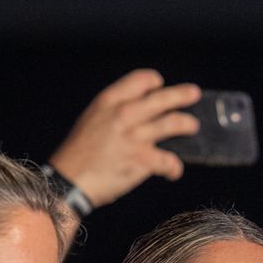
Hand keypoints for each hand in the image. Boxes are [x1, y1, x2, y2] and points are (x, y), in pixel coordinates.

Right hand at [47, 69, 201, 207]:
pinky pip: (168, 160)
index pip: (138, 80)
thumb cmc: (77, 155)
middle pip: (161, 99)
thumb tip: (135, 113)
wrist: (68, 182)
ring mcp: (134, 137)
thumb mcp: (90, 121)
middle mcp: (123, 115)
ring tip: (192, 126)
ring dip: (185, 124)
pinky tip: (174, 171)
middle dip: (181, 95)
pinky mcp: (141, 160)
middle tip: (193, 93)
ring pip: (171, 123)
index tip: (159, 85)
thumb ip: (112, 114)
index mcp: (108, 102)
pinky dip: (174, 167)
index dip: (153, 81)